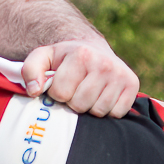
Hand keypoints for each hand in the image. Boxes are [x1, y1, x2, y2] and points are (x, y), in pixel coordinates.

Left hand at [21, 37, 139, 118]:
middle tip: (75, 89)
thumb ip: (30, 70)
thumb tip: (34, 91)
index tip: (61, 84)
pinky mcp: (133, 85)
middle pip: (79, 104)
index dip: (57, 93)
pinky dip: (107, 110)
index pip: (61, 93)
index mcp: (81, 54)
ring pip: (98, 111)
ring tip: (88, 92)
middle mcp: (104, 63)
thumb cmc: (64, 59)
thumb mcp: (43, 57)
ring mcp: (121, 74)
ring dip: (89, 107)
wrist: (92, 49)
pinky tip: (102, 96)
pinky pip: (116, 114)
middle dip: (72, 102)